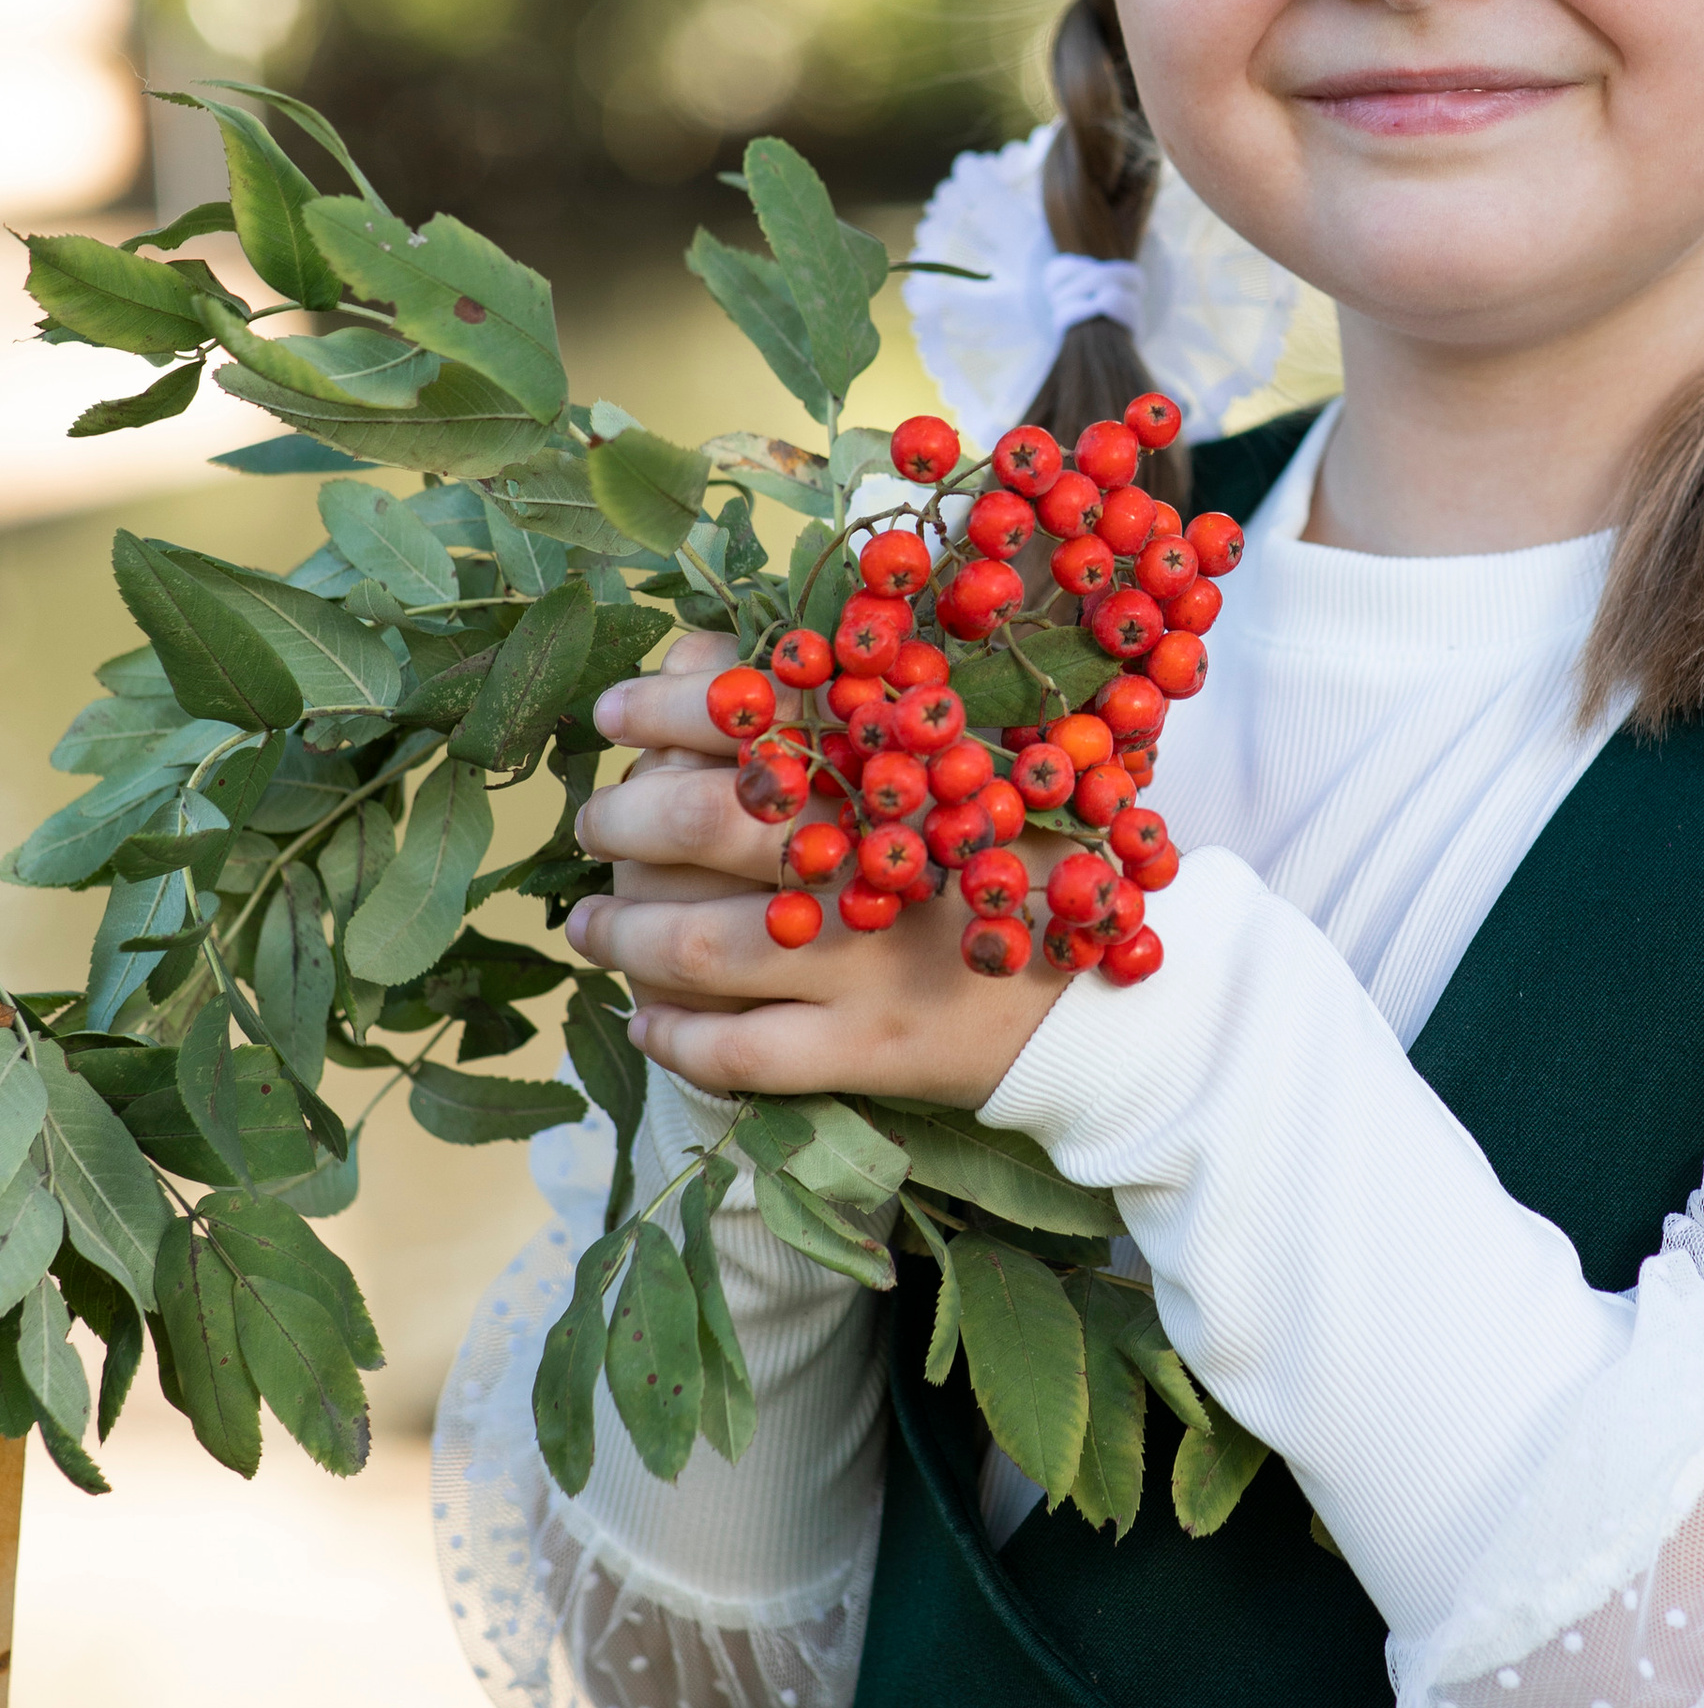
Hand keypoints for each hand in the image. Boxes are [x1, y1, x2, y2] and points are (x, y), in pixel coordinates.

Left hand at [572, 632, 1069, 1105]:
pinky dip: (673, 1034)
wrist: (1110, 1000)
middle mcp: (884, 859)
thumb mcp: (960, 762)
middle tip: (592, 821)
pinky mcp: (872, 1052)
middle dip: (620, 818)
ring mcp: (874, 964)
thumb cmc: (1017, 866)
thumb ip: (844, 703)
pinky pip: (740, 1052)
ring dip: (621, 932)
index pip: (757, 715)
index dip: (665, 704)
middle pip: (705, 825)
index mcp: (904, 770)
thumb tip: (699, 655)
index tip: (614, 707)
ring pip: (702, 947)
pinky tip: (645, 1018)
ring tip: (590, 924)